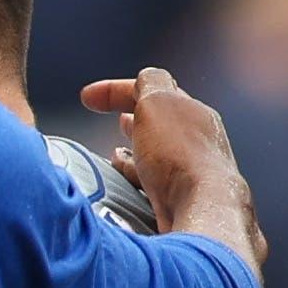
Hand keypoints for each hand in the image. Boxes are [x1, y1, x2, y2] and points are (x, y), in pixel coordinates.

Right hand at [86, 67, 265, 268]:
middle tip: (115, 118)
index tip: (86, 97)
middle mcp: (197, 138)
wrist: (201, 208)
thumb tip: (144, 79)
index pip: (153, 89)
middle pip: (160, 120)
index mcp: (192, 111)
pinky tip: (124, 180)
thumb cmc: (178, 155)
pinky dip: (136, 173)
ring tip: (113, 152)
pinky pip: (154, 178)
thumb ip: (148, 84)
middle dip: (134, 116)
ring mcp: (191, 169)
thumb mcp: (157, 103)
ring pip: (156, 150)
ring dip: (135, 147)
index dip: (115, 89)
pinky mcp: (182, 197)